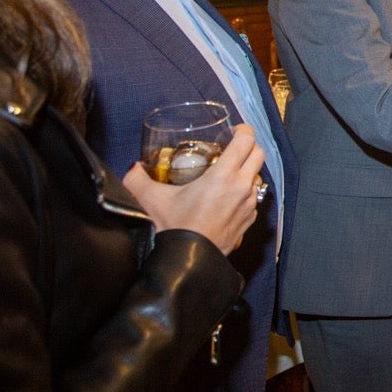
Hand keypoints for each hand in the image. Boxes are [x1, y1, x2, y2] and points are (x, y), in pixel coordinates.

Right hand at [123, 123, 263, 255]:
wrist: (189, 261)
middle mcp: (242, 187)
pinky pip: (254, 198)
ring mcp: (249, 204)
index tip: (234, 130)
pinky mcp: (250, 219)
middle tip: (233, 147)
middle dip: (248, 146)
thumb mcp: (153, 199)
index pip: (246, 141)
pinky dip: (245, 191)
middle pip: (258, 154)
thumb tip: (132, 169)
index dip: (243, 130)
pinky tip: (228, 196)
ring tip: (229, 172)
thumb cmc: (176, 228)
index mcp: (223, 176)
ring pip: (257, 176)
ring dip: (248, 170)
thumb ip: (137, 180)